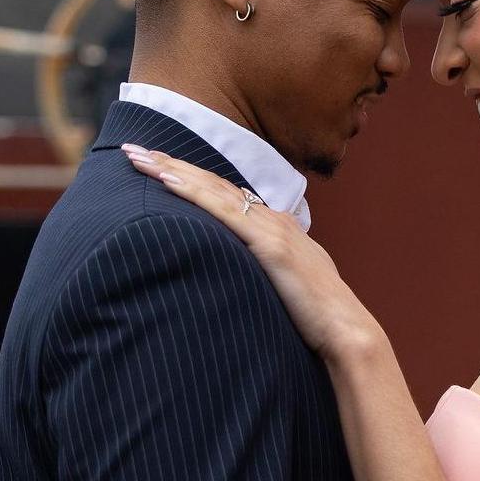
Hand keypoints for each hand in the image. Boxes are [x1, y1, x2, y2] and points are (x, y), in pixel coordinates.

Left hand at [123, 145, 379, 358]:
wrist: (347, 331)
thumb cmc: (320, 319)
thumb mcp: (290, 286)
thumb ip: (270, 275)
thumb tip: (248, 281)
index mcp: (278, 230)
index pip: (226, 196)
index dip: (192, 178)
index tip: (159, 166)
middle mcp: (275, 220)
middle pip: (213, 184)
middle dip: (171, 163)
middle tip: (133, 149)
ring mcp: (272, 229)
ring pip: (213, 190)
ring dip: (172, 169)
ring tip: (137, 155)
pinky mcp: (270, 245)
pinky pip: (222, 211)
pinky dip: (193, 192)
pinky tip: (167, 179)